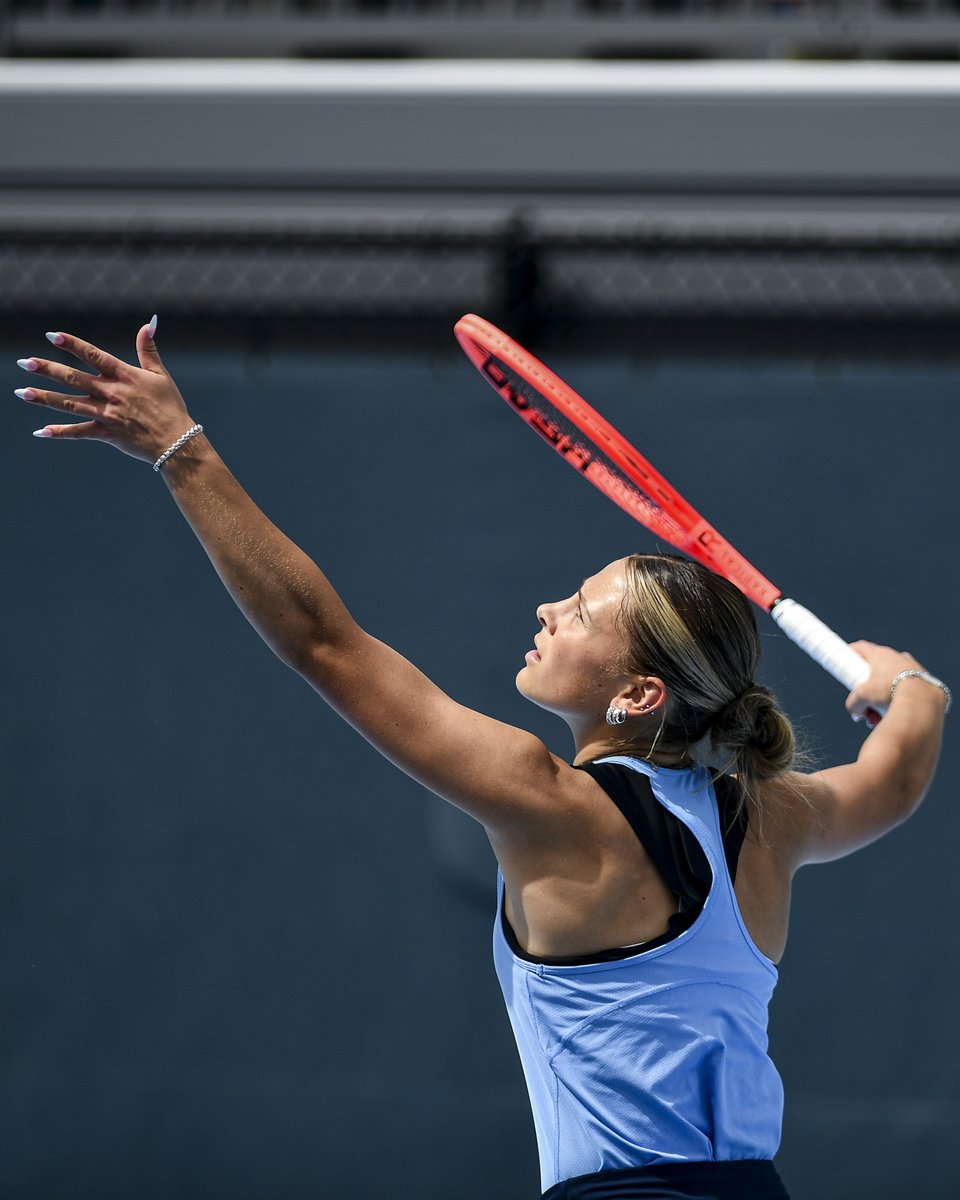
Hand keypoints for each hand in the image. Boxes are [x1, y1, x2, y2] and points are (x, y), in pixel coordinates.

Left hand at [17, 319, 195, 464]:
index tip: (52, 336)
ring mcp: (107, 415)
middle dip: (47, 370)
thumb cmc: (171, 407)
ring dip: (44, 398)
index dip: (72, 344)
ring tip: (21, 393)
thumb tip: (148, 323)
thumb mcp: (161, 375)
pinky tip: (41, 431)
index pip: (93, 356)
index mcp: (124, 376)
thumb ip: (148, 349)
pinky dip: (60, 433)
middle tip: (24, 363)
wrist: (177, 442)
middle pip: (73, 378)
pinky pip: (79, 433)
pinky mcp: (106, 434)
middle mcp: (111, 394)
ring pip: (69, 404)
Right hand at [845, 640, 927, 723]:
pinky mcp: (924, 681)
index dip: (851, 653)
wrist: (922, 702)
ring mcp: (913, 668)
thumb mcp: (862, 698)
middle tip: (864, 699)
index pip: (861, 648)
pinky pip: (906, 690)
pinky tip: (895, 714)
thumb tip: (856, 712)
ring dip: (882, 697)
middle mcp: (898, 657)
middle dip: (868, 687)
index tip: (845, 662)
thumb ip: (853, 703)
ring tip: (879, 715)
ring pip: (892, 681)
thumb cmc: (890, 692)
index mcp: (881, 655)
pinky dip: (899, 700)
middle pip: (876, 668)